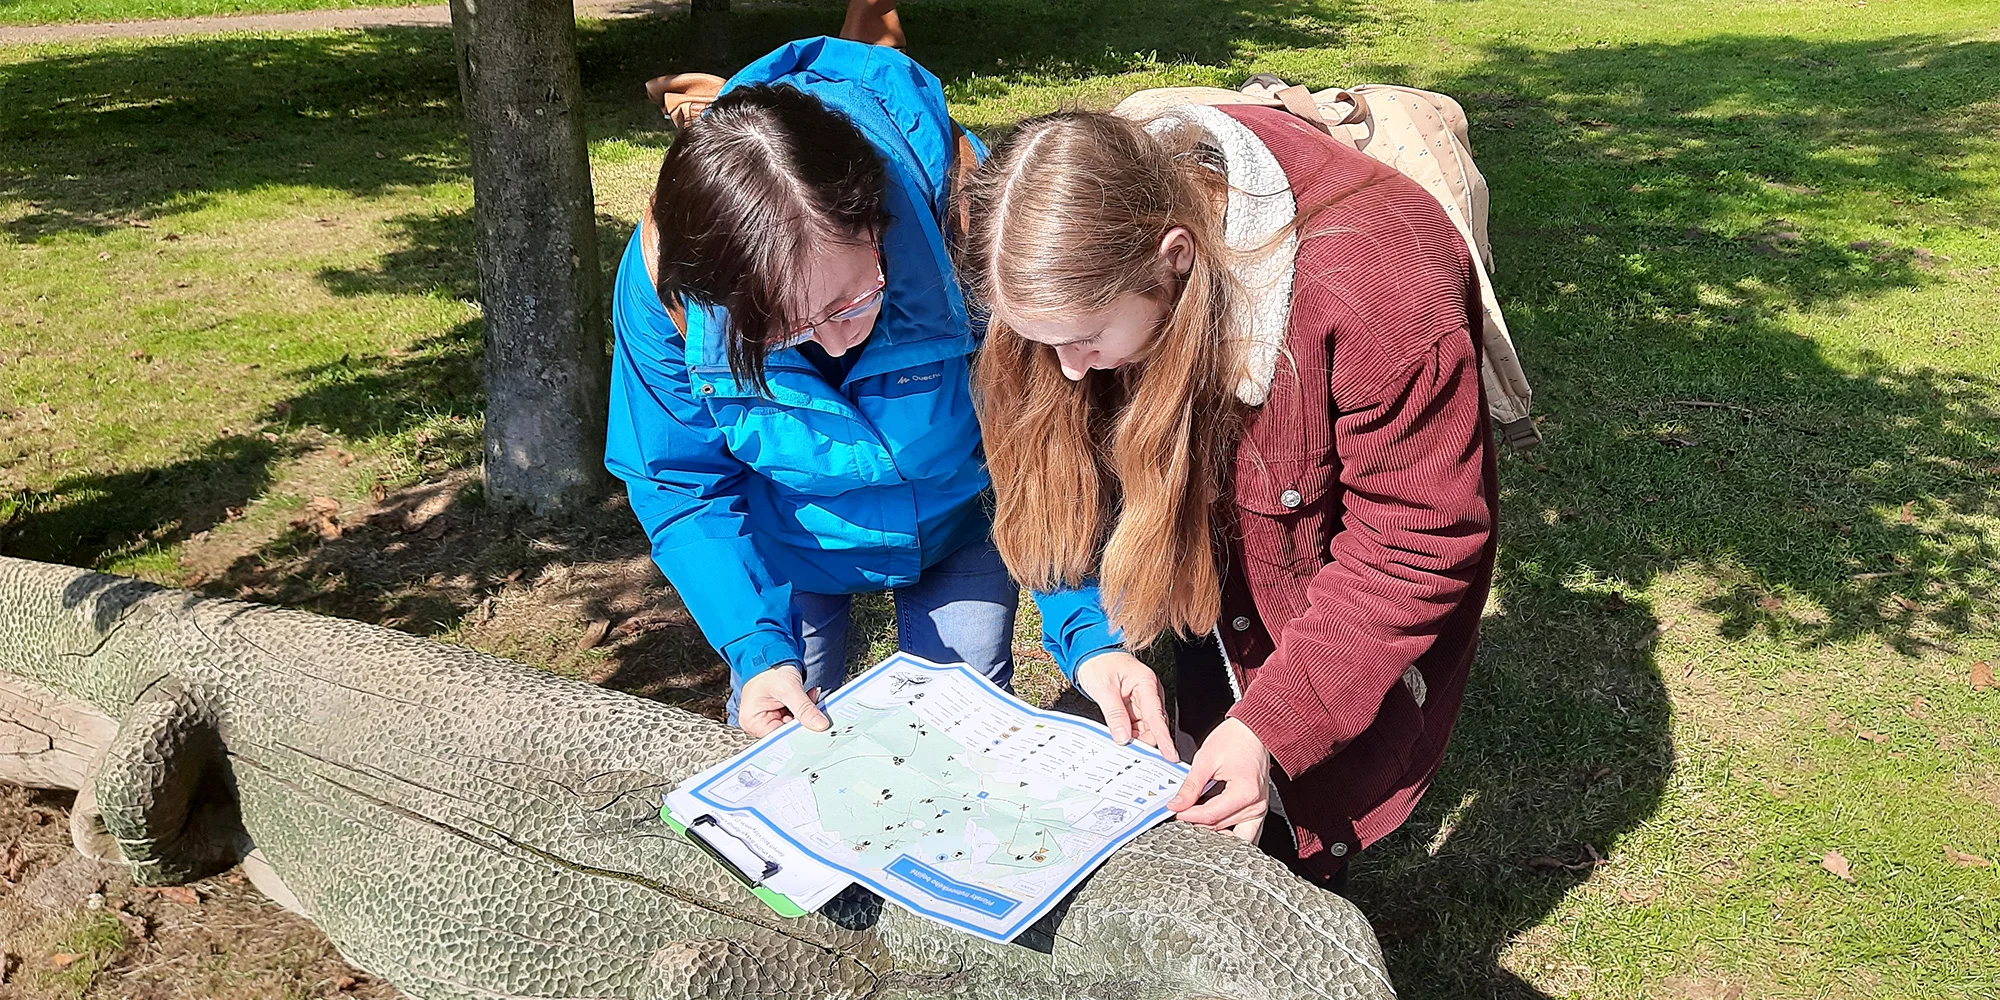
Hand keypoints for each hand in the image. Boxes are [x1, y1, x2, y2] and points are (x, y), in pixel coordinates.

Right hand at [737, 664, 829, 737]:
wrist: (770, 654)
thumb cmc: (769, 668)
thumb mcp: (788, 688)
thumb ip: (804, 708)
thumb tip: (820, 725)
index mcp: (753, 721)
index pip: (779, 738)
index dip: (798, 734)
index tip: (815, 728)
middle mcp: (758, 724)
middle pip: (787, 733)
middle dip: (804, 720)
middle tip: (815, 708)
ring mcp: (769, 719)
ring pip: (795, 725)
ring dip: (806, 712)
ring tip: (810, 696)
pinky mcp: (779, 713)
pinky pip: (796, 717)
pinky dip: (804, 708)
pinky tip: (808, 696)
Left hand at [1074, 651, 1177, 763]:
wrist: (1090, 654)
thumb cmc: (1098, 663)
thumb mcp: (1103, 688)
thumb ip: (1114, 714)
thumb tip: (1123, 737)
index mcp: (1146, 683)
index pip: (1156, 715)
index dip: (1163, 737)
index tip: (1170, 754)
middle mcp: (1148, 693)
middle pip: (1153, 725)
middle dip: (1144, 741)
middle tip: (1132, 754)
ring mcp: (1142, 701)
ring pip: (1144, 728)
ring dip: (1134, 738)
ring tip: (1122, 746)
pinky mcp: (1134, 707)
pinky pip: (1135, 726)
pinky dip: (1128, 734)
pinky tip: (1120, 738)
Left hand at [1168, 717, 1269, 842]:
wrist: (1254, 731)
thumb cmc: (1235, 739)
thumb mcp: (1206, 759)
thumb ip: (1190, 786)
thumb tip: (1177, 805)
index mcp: (1245, 792)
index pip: (1211, 815)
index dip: (1188, 815)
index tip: (1175, 810)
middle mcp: (1256, 805)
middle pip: (1221, 827)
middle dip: (1198, 823)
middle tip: (1183, 813)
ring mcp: (1260, 810)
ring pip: (1233, 835)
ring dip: (1213, 830)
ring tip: (1197, 818)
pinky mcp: (1259, 810)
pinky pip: (1245, 832)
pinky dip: (1229, 831)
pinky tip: (1214, 822)